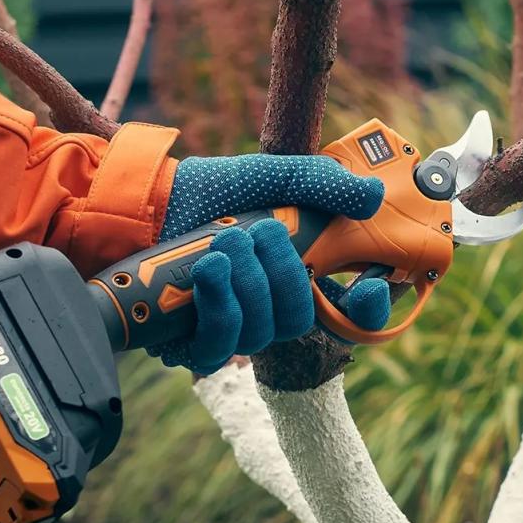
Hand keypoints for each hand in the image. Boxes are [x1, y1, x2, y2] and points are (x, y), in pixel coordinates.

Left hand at [149, 153, 390, 373]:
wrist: (149, 205)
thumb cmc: (209, 193)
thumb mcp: (268, 176)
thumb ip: (319, 182)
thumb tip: (373, 196)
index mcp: (294, 273)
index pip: (348, 312)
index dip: (368, 310)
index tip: (370, 285)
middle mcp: (267, 308)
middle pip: (300, 320)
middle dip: (281, 273)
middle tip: (258, 231)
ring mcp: (233, 329)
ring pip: (262, 333)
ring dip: (245, 281)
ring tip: (223, 243)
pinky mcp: (195, 342)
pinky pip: (221, 346)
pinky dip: (219, 305)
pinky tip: (208, 271)